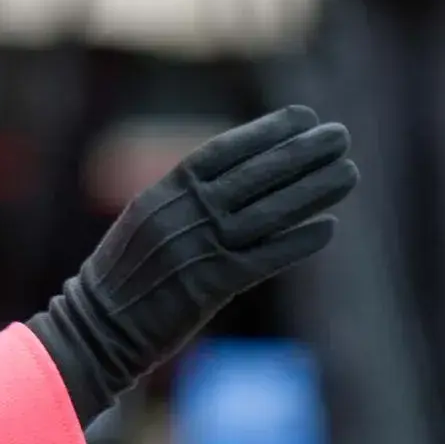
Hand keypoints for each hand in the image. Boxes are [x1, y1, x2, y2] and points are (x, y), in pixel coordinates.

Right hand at [28, 106, 357, 423]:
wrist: (96, 327)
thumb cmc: (122, 275)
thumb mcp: (144, 222)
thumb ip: (183, 200)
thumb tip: (233, 179)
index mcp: (162, 193)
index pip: (221, 151)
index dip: (265, 132)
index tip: (303, 116)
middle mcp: (182, 215)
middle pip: (253, 176)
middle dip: (301, 153)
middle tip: (339, 135)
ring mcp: (197, 249)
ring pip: (268, 213)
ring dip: (313, 191)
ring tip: (349, 173)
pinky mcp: (210, 286)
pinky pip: (264, 258)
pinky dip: (297, 242)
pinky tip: (327, 227)